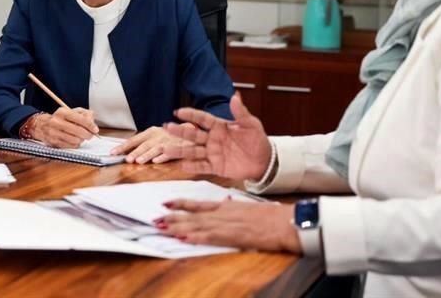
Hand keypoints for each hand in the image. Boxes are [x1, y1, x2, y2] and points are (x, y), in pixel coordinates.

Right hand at [32, 107, 98, 147]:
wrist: (41, 125)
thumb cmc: (60, 118)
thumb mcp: (71, 111)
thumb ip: (84, 114)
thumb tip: (92, 121)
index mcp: (62, 112)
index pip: (81, 119)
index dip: (90, 125)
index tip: (95, 130)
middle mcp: (57, 122)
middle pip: (79, 131)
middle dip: (88, 134)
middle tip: (90, 135)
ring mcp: (54, 133)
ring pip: (75, 140)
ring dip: (81, 140)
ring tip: (81, 137)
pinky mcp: (53, 142)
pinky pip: (70, 146)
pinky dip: (75, 144)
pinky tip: (75, 141)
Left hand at [111, 125, 192, 163]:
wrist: (191, 132)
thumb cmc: (170, 137)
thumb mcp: (155, 136)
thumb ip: (142, 144)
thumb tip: (125, 152)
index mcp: (150, 132)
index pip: (133, 140)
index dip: (123, 146)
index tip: (113, 153)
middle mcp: (157, 136)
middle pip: (144, 144)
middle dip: (135, 152)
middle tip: (126, 158)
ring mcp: (167, 142)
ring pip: (155, 149)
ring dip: (146, 155)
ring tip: (138, 161)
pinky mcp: (177, 147)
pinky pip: (169, 153)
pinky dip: (162, 157)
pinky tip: (156, 161)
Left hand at [157, 199, 299, 252]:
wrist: (286, 222)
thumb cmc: (271, 216)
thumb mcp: (248, 207)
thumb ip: (233, 208)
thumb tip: (225, 204)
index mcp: (226, 205)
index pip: (198, 203)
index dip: (180, 203)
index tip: (165, 203)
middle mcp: (223, 212)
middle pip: (192, 215)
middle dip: (172, 218)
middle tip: (154, 219)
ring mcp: (227, 223)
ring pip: (196, 225)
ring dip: (177, 227)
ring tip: (162, 228)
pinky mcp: (233, 235)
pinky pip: (209, 237)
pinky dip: (195, 237)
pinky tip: (183, 238)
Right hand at [161, 96, 272, 179]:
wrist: (265, 161)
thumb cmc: (257, 140)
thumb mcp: (251, 124)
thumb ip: (241, 112)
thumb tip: (234, 96)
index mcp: (220, 126)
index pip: (202, 119)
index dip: (191, 115)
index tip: (178, 111)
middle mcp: (212, 139)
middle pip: (193, 135)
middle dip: (180, 131)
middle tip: (167, 127)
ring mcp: (213, 153)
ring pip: (193, 151)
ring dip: (180, 150)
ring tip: (166, 150)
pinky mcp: (216, 167)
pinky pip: (202, 166)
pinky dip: (192, 167)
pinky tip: (181, 165)